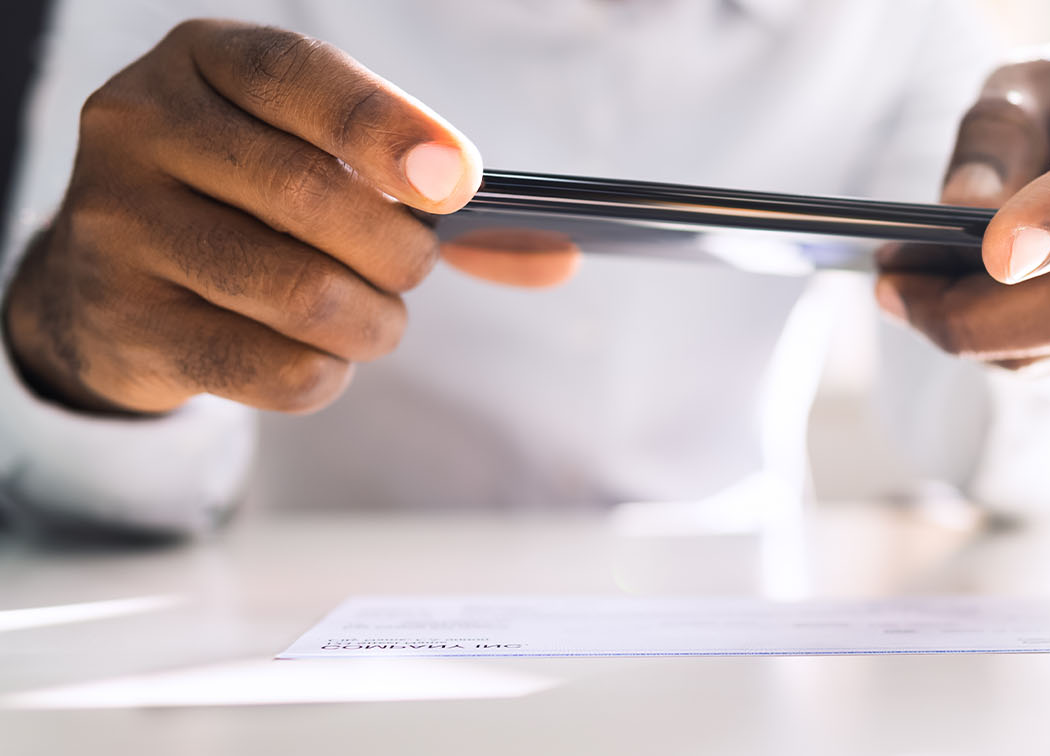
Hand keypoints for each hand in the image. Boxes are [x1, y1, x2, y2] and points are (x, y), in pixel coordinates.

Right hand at [1, 20, 541, 414]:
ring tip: (372, 319)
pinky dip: (325, 374)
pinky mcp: (123, 322)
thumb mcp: (319, 156)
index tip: (460, 184)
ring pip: (302, 294)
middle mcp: (140, 126)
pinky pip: (272, 367)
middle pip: (313, 196)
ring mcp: (117, 225)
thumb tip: (555, 254)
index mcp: (204, 59)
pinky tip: (317, 355)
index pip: (299, 77)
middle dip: (399, 251)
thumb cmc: (249, 204)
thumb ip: (428, 189)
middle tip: (411, 266)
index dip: (389, 129)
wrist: (106, 284)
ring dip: (374, 323)